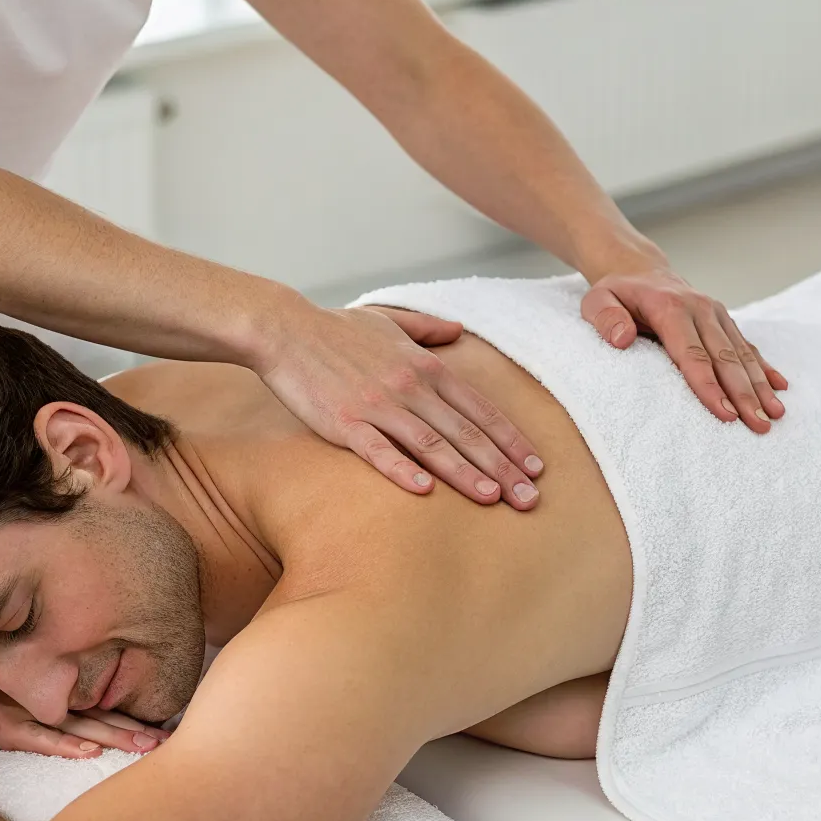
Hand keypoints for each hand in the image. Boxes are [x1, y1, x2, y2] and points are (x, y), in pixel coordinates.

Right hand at [0, 676, 167, 759]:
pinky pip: (38, 737)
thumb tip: (79, 716)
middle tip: (167, 740)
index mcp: (48, 693)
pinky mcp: (0, 725)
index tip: (164, 729)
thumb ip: (40, 695)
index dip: (132, 718)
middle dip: (133, 730)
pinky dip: (64, 745)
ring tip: (144, 746)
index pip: (99, 709)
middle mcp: (42, 700)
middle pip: (98, 718)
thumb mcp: (9, 689)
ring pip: (77, 727)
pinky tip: (88, 752)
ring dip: (112, 737)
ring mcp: (23, 712)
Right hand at [251, 304, 543, 509]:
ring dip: (466, 473)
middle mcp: (409, 387)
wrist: (285, 330)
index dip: (510, 440)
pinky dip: (404, 470)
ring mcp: (377, 406)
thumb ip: (428, 330)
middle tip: (530, 499)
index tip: (535, 467)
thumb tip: (458, 330)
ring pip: (432, 444)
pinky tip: (426, 491)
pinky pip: (379, 451)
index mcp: (424, 366)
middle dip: (502, 467)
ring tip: (494, 498)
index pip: (479, 409)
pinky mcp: (344, 423)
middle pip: (465, 432)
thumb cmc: (336, 329)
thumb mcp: (390, 321)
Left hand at [581, 266, 786, 430]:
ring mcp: (716, 314)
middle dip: (744, 393)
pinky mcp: (724, 320)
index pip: (692, 354)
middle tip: (759, 424)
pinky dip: (764, 367)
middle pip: (725, 358)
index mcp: (670, 308)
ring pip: (741, 353)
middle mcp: (700, 309)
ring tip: (775, 414)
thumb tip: (622, 339)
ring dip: (760, 385)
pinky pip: (747, 345)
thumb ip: (605, 318)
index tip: (724, 414)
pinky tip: (779, 387)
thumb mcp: (597, 300)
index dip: (709, 385)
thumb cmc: (617, 293)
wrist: (640, 270)